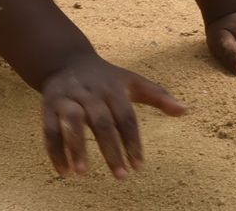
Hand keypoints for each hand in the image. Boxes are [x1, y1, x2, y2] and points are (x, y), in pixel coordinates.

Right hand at [40, 53, 185, 179]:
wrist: (65, 59)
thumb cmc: (105, 77)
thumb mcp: (131, 81)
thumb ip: (158, 96)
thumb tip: (186, 111)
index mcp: (112, 88)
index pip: (125, 117)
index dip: (132, 141)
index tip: (139, 166)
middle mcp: (90, 93)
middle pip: (101, 122)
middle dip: (110, 149)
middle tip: (121, 176)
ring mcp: (67, 99)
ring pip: (71, 122)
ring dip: (76, 147)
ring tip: (83, 173)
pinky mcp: (49, 105)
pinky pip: (49, 129)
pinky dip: (54, 151)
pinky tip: (64, 172)